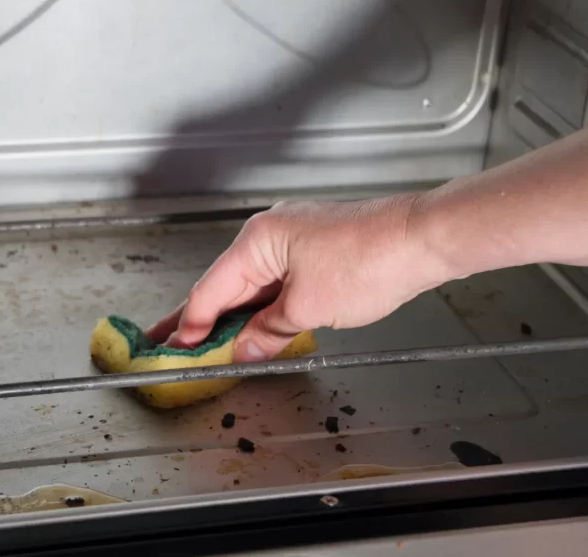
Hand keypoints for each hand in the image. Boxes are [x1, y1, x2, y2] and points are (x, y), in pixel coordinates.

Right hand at [146, 195, 451, 361]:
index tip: (174, 352)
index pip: (210, 291)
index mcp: (257, 241)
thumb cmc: (370, 260)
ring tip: (204, 343)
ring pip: (251, 285)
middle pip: (224, 285)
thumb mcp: (307, 309)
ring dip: (233, 316)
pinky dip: (262, 307)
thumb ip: (267, 332)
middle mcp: (269, 234)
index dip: (189, 327)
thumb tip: (244, 349)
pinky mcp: (313, 249)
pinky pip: (275, 282)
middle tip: (166, 342)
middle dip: (198, 319)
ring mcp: (292, 239)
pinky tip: (253, 328)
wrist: (421, 240)